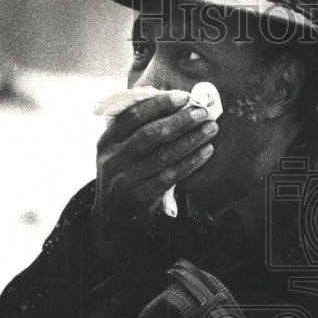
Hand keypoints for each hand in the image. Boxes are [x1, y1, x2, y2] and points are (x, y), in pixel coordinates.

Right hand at [92, 90, 217, 243]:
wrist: (111, 221)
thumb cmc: (122, 177)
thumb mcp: (118, 153)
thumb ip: (135, 130)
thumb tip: (168, 100)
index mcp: (106, 142)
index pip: (132, 116)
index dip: (159, 104)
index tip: (183, 96)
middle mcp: (113, 160)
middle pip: (149, 134)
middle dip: (179, 120)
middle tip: (202, 112)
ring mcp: (125, 180)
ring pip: (163, 155)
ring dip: (190, 140)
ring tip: (210, 129)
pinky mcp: (140, 198)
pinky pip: (170, 177)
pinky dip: (191, 162)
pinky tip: (206, 152)